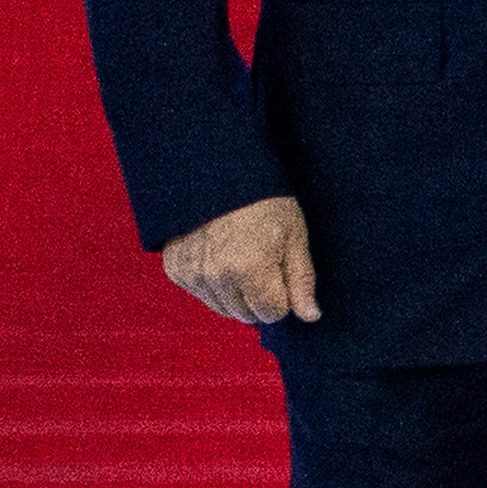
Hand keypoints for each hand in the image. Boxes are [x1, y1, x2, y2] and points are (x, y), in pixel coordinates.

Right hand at [164, 194, 317, 322]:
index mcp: (249, 269)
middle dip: (260, 295)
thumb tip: (310, 316)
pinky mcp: (175, 269)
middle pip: (248, 315)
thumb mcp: (293, 235)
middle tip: (261, 257)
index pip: (273, 313)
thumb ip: (301, 280)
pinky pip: (202, 296)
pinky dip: (214, 284)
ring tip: (240, 255)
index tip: (279, 266)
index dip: (283, 293)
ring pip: (224, 309)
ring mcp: (191, 273)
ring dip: (236, 293)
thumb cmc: (265, 201)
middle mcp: (216, 276)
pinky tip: (220, 255)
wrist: (219, 171)